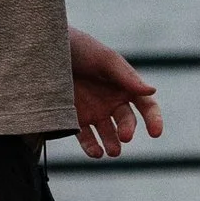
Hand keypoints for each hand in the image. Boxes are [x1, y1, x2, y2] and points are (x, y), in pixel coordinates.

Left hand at [69, 30, 162, 160]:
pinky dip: (92, 147)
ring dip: (113, 144)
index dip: (154, 119)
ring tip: (113, 151)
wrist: (44, 50)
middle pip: (127, 121)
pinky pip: (86, 138)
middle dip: (128, 129)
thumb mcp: (104, 59)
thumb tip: (152, 90)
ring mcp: (94, 111)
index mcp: (124, 85)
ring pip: (108, 133)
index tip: (155, 132)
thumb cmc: (79, 48)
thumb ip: (126, 76)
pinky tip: (96, 152)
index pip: (146, 105)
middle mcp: (112, 101)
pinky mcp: (75, 119)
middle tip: (125, 136)